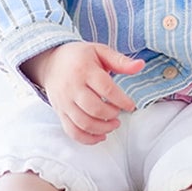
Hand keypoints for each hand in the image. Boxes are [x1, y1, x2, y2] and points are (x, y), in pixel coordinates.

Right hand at [23, 41, 142, 144]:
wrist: (50, 61)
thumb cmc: (80, 57)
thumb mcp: (99, 51)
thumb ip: (120, 60)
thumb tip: (140, 65)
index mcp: (84, 69)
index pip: (106, 89)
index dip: (122, 101)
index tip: (130, 105)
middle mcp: (71, 86)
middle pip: (95, 108)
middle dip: (112, 114)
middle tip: (118, 112)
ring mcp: (64, 101)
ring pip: (84, 123)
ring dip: (104, 128)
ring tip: (113, 123)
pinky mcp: (60, 112)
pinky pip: (73, 132)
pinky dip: (88, 139)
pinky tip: (101, 135)